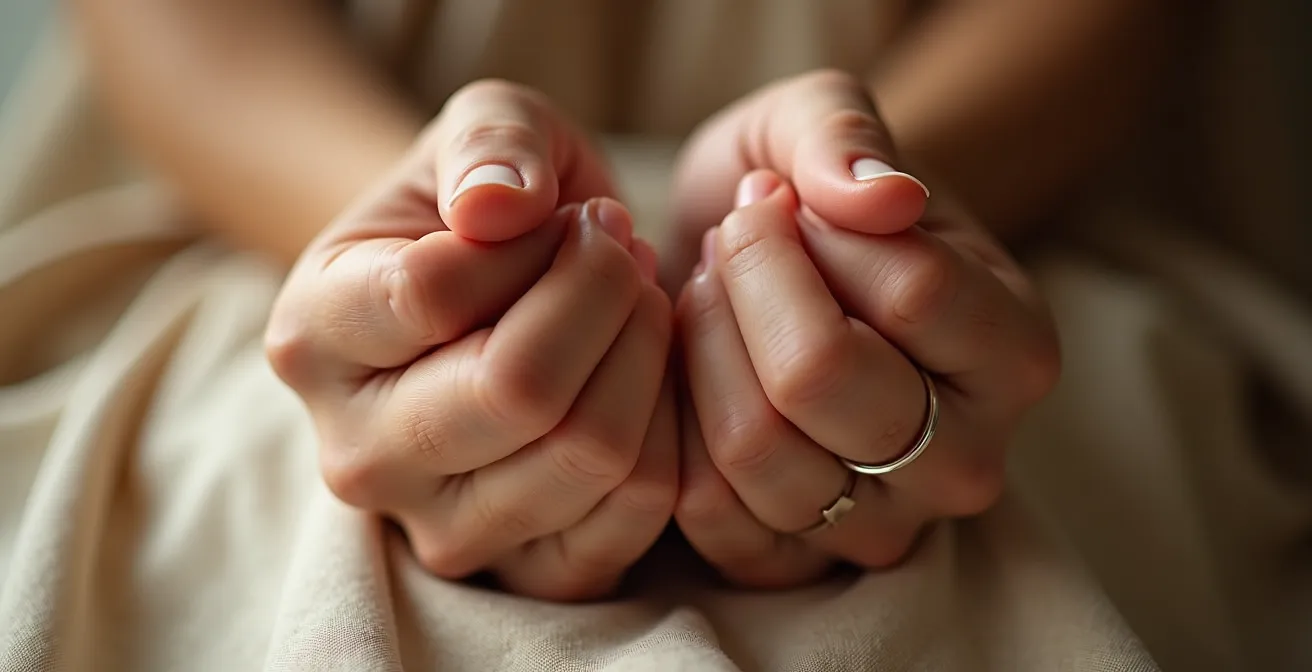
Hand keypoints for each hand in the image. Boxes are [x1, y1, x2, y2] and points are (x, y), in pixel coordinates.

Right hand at [265, 80, 677, 601]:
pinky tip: (648, 367)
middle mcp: (357, 454)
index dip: (536, 244)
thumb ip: (488, 145)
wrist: (494, 296)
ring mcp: (438, 529)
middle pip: (517, 390)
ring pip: (585, 455)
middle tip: (623, 249)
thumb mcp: (483, 132)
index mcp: (310, 337)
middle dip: (605, 297)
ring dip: (643, 353)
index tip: (576, 215)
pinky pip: (633, 510)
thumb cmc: (486, 209)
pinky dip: (669, 425)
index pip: (435, 295)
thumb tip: (496, 210)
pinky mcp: (528, 572)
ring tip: (637, 299)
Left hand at [670, 71, 1059, 587]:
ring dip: (701, 351)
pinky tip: (689, 366)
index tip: (773, 200)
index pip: (908, 295)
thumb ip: (846, 137)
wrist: (767, 272)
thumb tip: (884, 198)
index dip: (806, 236)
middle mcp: (969, 457)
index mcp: (1016, 349)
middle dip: (743, 290)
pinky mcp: (792, 562)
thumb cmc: (803, 197)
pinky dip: (675, 423)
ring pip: (757, 451)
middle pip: (823, 383)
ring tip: (709, 297)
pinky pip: (707, 509)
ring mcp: (883, 526)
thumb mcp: (818, 121)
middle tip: (730, 242)